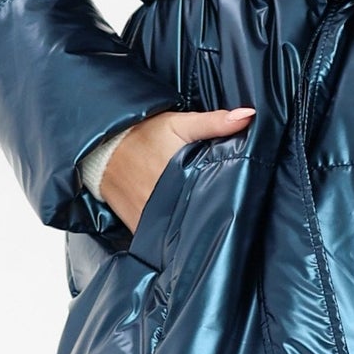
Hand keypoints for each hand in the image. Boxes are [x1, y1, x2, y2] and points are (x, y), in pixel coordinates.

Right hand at [102, 104, 255, 233]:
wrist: (103, 148)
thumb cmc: (145, 134)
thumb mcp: (180, 124)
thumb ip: (214, 122)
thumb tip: (249, 116)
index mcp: (180, 174)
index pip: (214, 195)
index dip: (230, 200)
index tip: (243, 203)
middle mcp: (164, 199)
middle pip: (198, 215)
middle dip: (213, 215)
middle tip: (228, 214)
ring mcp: (149, 216)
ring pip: (179, 230)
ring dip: (192, 227)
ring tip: (205, 221)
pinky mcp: (137, 226)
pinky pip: (159, 237)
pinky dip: (170, 236)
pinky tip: (181, 229)